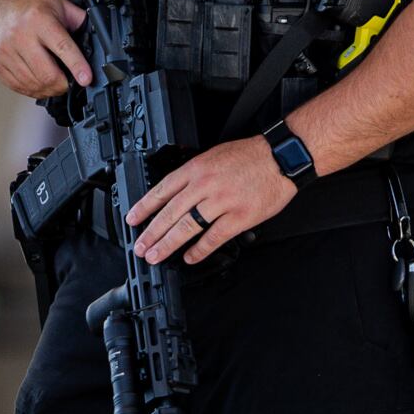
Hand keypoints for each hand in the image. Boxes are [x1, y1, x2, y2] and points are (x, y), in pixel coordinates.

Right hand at [0, 0, 93, 98]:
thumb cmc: (36, 10)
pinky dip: (34, 89)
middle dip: (64, 84)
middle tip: (70, 81)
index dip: (76, 65)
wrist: (4, 10)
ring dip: (50, 88)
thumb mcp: (61, 7)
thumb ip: (80, 22)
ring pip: (34, 84)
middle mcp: (20, 35)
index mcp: (40, 19)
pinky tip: (39, 80)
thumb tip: (100, 40)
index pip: (61, 47)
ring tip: (54, 79)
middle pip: (47, 73)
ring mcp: (6, 52)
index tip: (86, 79)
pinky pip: (20, 87)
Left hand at [127, 134, 299, 265]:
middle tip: (140, 247)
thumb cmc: (250, 156)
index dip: (144, 208)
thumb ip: (194, 174)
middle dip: (151, 233)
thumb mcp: (213, 156)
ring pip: (187, 227)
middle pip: (170, 213)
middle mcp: (205, 185)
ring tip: (156, 255)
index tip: (133, 220)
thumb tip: (174, 194)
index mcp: (197, 169)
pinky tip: (189, 258)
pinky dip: (200, 250)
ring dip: (168, 244)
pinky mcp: (239, 217)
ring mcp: (222, 202)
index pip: (162, 190)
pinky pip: (214, 237)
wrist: (281, 158)